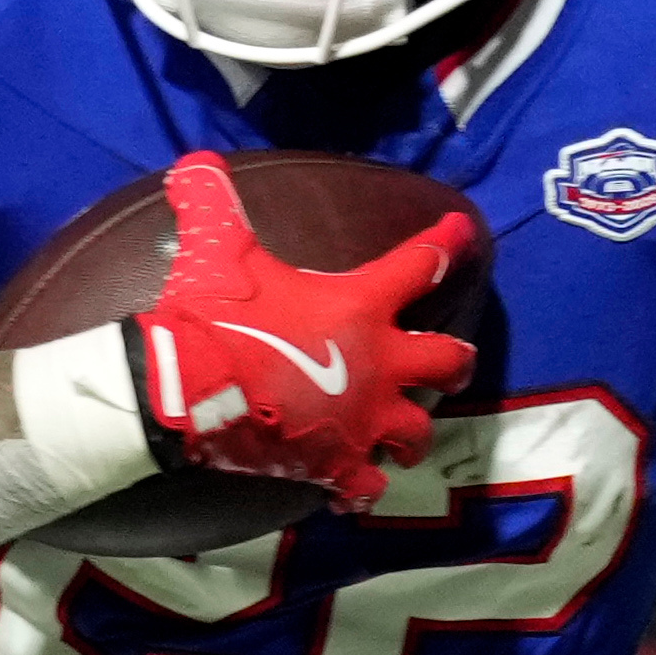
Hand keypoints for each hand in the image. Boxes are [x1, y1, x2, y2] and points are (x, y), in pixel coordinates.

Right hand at [124, 155, 474, 508]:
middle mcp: (379, 364)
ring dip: (413, 432)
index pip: (420, 264)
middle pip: (446, 360)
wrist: (190, 390)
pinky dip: (362, 488)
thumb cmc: (215, 316)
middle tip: (454, 360)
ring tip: (405, 436)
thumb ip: (211, 202)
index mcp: (360, 305)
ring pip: (416, 431)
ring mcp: (363, 419)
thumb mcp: (215, 248)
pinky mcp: (337, 463)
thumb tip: (193, 164)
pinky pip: (365, 485)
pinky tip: (354, 490)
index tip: (465, 231)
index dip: (447, 243)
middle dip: (455, 360)